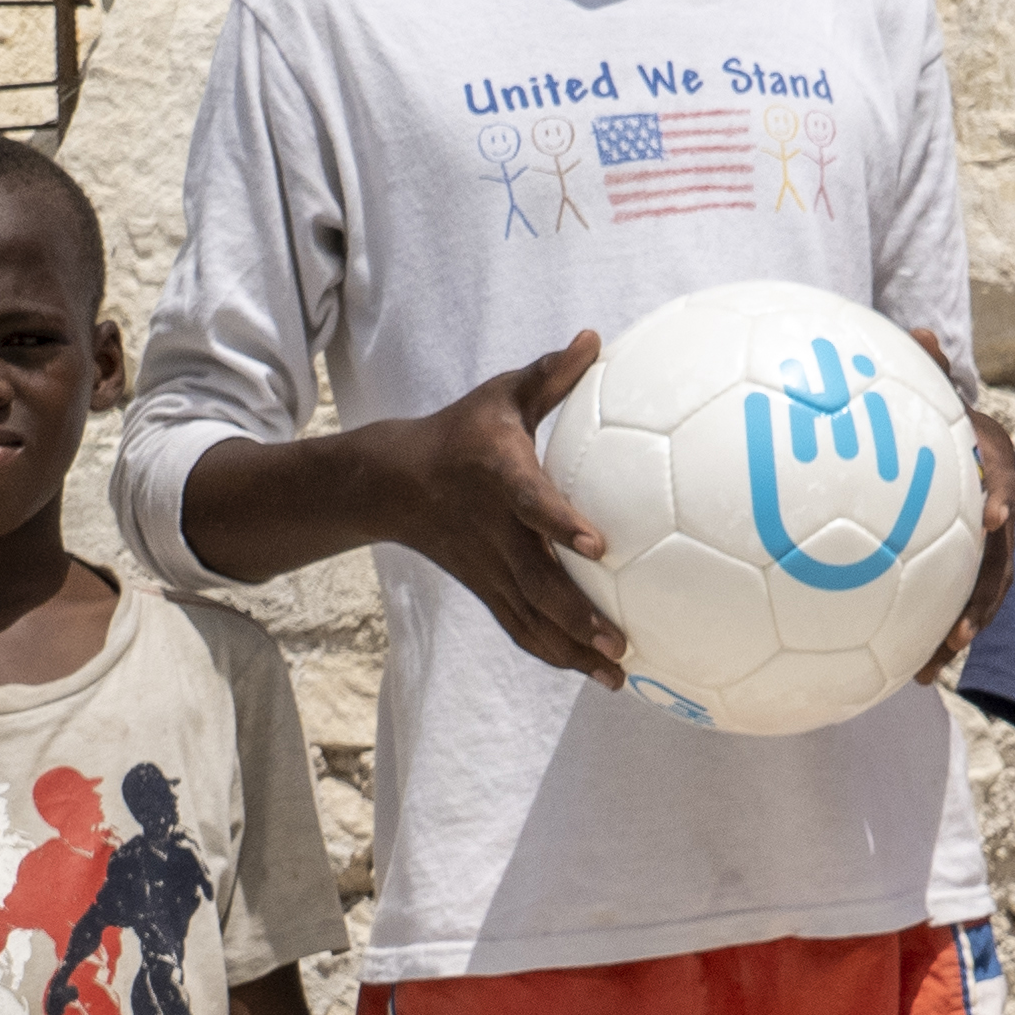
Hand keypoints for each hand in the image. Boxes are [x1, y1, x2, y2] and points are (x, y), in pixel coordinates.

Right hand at [387, 336, 624, 683]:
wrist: (393, 482)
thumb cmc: (462, 431)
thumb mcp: (500, 395)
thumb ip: (550, 374)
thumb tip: (594, 337)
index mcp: (499, 480)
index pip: (531, 504)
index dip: (561, 525)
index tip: (599, 545)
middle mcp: (493, 533)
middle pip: (536, 583)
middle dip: (577, 617)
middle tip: (621, 644)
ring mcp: (487, 568)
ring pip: (530, 618)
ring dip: (572, 651)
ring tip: (618, 676)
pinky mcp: (485, 588)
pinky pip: (520, 627)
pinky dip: (554, 654)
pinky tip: (592, 672)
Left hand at [906, 324, 1014, 682]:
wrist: (955, 443)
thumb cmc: (938, 416)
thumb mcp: (931, 390)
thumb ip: (926, 367)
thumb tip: (919, 332)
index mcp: (992, 468)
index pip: (1003, 481)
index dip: (1001, 497)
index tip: (992, 516)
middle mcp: (996, 513)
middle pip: (998, 559)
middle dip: (981, 597)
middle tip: (959, 629)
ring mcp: (985, 547)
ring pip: (982, 595)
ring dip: (960, 631)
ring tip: (931, 666)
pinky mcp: (965, 570)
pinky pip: (957, 605)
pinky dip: (938, 636)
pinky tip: (907, 672)